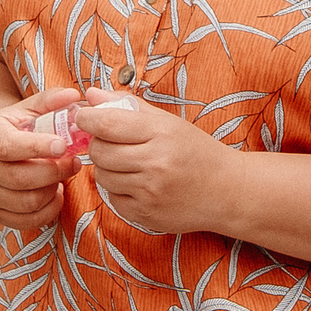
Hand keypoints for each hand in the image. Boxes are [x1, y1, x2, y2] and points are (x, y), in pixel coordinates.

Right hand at [0, 87, 83, 230]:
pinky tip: (55, 192)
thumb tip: (73, 96)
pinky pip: (27, 221)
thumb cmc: (20, 127)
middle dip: (54, 172)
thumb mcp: (31, 109)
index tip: (63, 145)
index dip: (36, 148)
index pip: (7, 146)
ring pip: (26, 202)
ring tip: (63, 176)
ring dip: (53, 190)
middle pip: (19, 178)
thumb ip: (51, 100)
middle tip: (75, 162)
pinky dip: (49, 210)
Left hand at [81, 91, 235, 234]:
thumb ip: (128, 106)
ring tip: (125, 162)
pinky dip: (117, 189)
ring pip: (102, 176)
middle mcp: (155, 163)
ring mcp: (150, 192)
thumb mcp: (168, 122)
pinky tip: (135, 183)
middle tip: (106, 141)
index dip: (87, 119)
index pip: (107, 124)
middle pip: (100, 152)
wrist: (228, 191)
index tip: (83, 117)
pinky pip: (113, 199)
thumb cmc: (196, 151)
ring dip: (106, 168)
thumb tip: (90, 96)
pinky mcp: (146, 215)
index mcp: (161, 133)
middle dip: (96, 144)